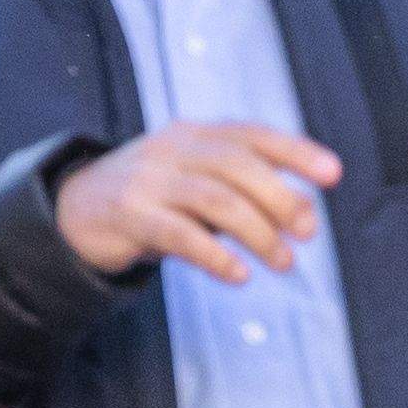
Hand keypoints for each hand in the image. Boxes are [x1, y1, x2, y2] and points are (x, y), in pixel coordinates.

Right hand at [51, 122, 340, 286]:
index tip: (333, 174)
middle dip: (280, 198)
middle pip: (236, 165)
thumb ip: (243, 189)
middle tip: (307, 233)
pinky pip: (179, 234)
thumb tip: (306, 212)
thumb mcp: (196, 179)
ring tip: (283, 262)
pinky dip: (215, 255)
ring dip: (258, 233)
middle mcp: (172, 149)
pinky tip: (239, 274)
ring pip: (215, 199)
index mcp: (194, 134)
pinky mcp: (128, 215)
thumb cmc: (152, 197)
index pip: (252, 134)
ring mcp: (148, 180)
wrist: (73, 210)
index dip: (296, 151)